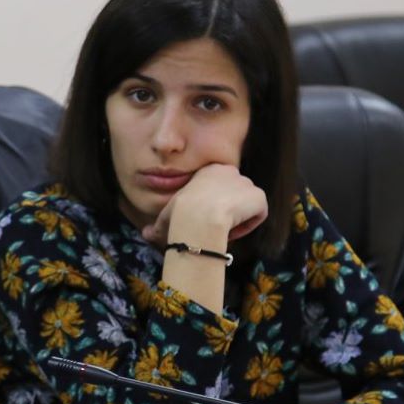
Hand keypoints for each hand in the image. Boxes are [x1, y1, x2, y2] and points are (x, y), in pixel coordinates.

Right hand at [142, 164, 268, 247]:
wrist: (198, 217)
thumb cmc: (178, 216)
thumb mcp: (165, 216)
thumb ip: (158, 225)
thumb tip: (145, 233)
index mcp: (208, 171)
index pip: (217, 190)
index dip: (212, 208)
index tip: (204, 221)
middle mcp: (229, 171)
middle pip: (233, 196)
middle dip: (228, 212)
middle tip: (215, 228)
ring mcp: (245, 182)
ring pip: (246, 206)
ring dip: (237, 220)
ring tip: (223, 230)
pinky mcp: (258, 196)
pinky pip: (258, 214)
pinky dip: (248, 225)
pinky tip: (234, 229)